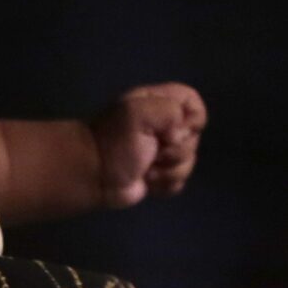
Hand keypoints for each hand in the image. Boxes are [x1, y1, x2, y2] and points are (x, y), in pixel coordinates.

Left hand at [88, 83, 205, 206]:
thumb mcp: (137, 113)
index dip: (193, 117)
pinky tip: (148, 182)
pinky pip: (180, 181)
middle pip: (194, 137)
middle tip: (153, 151)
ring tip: (146, 169)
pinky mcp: (160, 176)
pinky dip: (166, 184)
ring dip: (169, 170)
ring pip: (189, 162)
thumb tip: (180, 136)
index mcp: (159, 104)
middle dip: (177, 150)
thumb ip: (169, 111)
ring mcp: (163, 152)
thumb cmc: (114, 141)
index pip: (193, 102)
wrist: (93, 174)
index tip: (177, 129)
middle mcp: (164, 126)